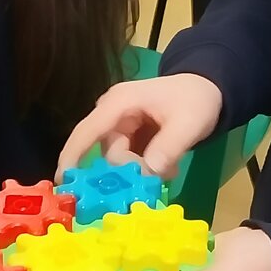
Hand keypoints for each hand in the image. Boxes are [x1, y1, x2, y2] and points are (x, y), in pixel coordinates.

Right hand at [58, 71, 222, 179]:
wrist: (207, 88)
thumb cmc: (196, 100)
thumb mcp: (190, 122)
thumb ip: (170, 147)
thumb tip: (149, 172)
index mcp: (119, 103)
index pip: (88, 131)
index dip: (72, 156)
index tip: (63, 182)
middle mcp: (112, 114)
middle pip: (108, 153)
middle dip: (131, 170)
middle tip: (160, 176)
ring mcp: (119, 126)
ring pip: (118, 160)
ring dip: (141, 170)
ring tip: (169, 168)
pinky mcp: (127, 136)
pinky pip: (127, 160)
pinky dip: (144, 168)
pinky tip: (165, 166)